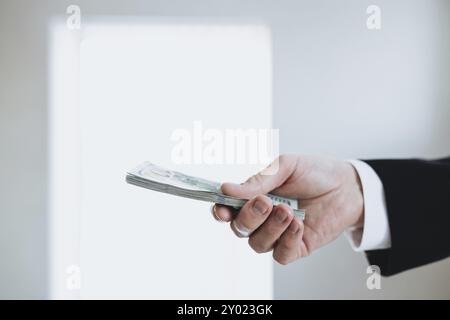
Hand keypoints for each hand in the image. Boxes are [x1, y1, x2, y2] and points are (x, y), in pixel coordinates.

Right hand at [212, 154, 363, 264]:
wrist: (348, 185)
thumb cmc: (315, 171)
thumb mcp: (286, 167)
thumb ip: (258, 180)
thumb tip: (225, 189)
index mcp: (254, 197)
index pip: (227, 210)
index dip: (220, 212)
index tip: (223, 209)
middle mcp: (262, 218)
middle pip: (240, 229)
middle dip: (249, 217)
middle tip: (266, 201)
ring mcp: (279, 234)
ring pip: (258, 245)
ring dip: (270, 229)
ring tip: (287, 211)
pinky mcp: (297, 247)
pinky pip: (281, 255)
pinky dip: (286, 242)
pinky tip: (299, 225)